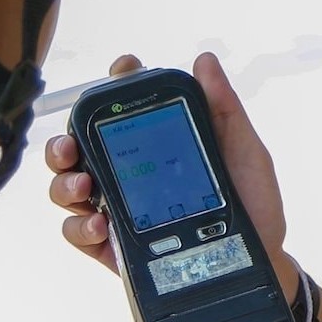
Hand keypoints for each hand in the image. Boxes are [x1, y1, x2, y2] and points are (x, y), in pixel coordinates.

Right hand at [45, 51, 297, 298]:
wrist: (258, 261)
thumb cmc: (252, 202)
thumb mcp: (244, 152)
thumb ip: (223, 110)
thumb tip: (204, 61)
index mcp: (156, 144)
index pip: (122, 109)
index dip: (114, 85)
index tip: (120, 71)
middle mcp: (128, 174)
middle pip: (78, 149)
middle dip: (63, 142)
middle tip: (70, 146)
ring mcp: (116, 210)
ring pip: (67, 189)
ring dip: (63, 183)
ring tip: (82, 187)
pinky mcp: (112, 248)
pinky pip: (78, 234)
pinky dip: (79, 227)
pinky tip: (98, 224)